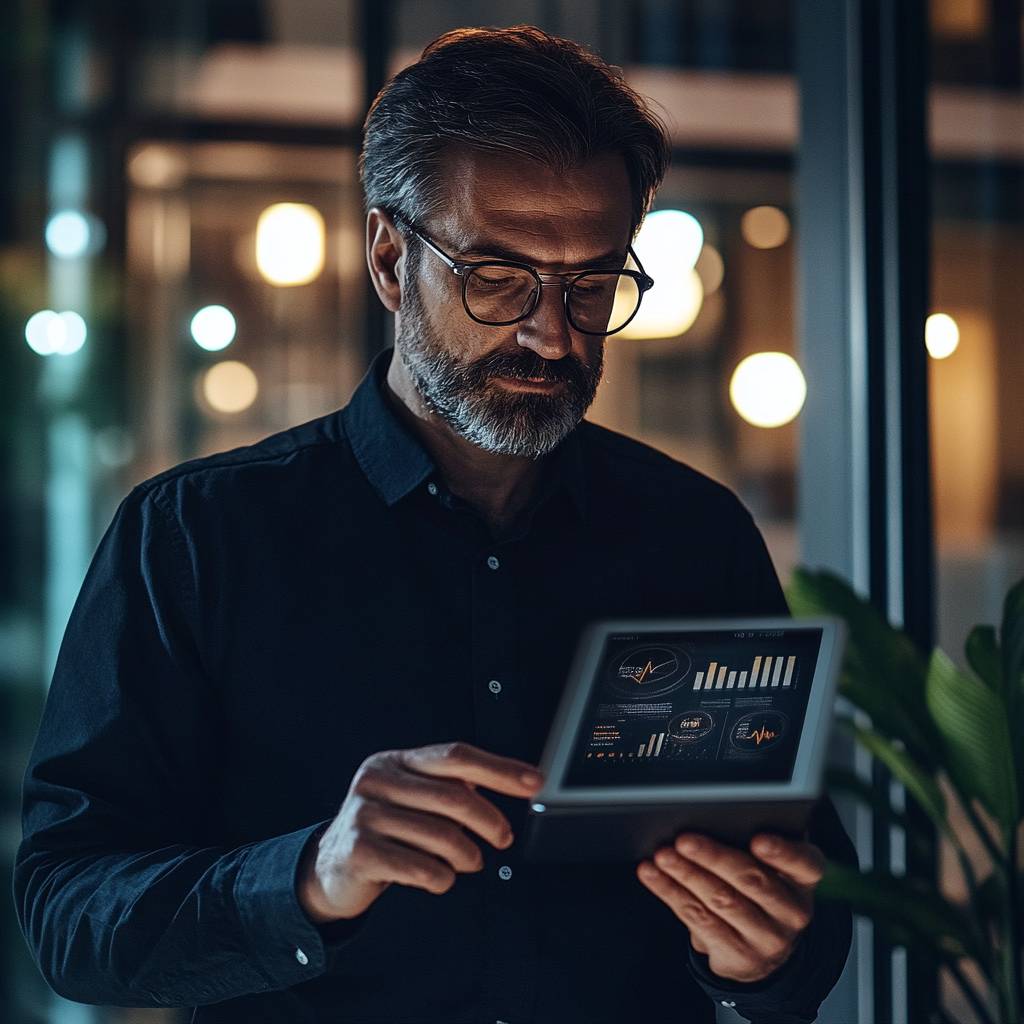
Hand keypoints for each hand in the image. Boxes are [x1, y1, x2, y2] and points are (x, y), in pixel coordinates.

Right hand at [297, 742, 543, 921]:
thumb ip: (450, 788)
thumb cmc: (385, 831)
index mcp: (395, 761)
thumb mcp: (412, 799)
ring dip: (466, 855)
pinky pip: (419, 867)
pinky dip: (441, 877)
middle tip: (503, 838)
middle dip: (489, 820)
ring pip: (440, 835)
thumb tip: (512, 783)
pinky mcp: (358, 851)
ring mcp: (364, 815)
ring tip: (470, 862)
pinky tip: (442, 878)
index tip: (533, 782)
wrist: (330, 868)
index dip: (499, 769)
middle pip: (453, 796)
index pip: (455, 756)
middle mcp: (377, 780)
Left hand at [636, 831, 823, 982]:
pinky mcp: (740, 956)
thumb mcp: (769, 867)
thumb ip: (749, 845)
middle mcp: (792, 910)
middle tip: (684, 840)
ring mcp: (769, 938)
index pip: (804, 863)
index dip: (782, 852)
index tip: (758, 839)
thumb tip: (705, 818)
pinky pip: (700, 920)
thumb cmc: (758, 890)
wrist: (761, 950)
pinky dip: (671, 893)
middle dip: (714, 857)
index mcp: (803, 879)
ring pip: (722, 900)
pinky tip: (654, 876)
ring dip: (686, 875)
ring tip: (663, 856)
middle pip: (752, 880)